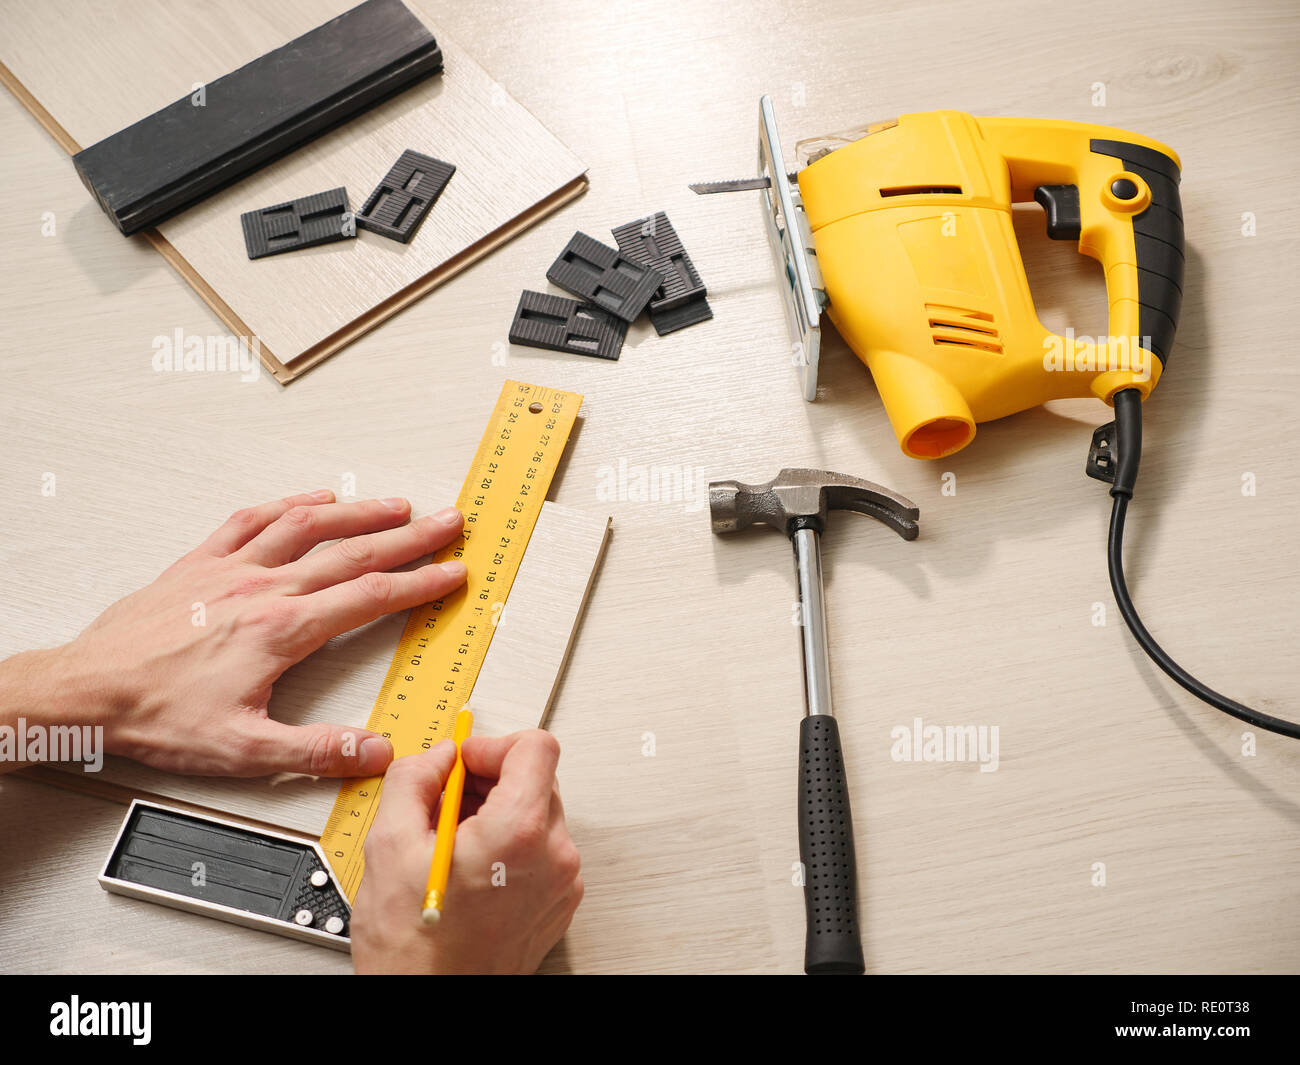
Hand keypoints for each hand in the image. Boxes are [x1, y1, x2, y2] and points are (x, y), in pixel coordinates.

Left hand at [57, 490, 466, 776]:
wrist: (87, 691)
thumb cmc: (157, 716)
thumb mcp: (244, 751)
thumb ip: (317, 750)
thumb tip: (375, 750)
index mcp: (282, 630)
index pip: (369, 598)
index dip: (419, 584)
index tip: (452, 573)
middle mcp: (262, 588)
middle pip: (352, 552)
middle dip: (408, 537)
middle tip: (447, 523)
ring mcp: (231, 569)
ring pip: (308, 526)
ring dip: (359, 512)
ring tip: (396, 505)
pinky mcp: (200, 563)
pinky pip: (252, 519)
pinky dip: (290, 503)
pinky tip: (313, 498)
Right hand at [351, 731, 582, 973]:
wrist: (431, 1004)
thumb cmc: (415, 948)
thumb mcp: (389, 845)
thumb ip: (413, 779)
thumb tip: (434, 757)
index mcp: (520, 832)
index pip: (535, 747)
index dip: (492, 745)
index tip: (464, 761)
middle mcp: (554, 856)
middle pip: (538, 779)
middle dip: (490, 780)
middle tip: (447, 800)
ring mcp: (562, 883)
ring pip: (539, 815)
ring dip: (498, 814)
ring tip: (452, 842)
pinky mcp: (558, 903)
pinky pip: (541, 852)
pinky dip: (510, 847)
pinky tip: (471, 868)